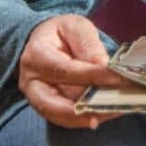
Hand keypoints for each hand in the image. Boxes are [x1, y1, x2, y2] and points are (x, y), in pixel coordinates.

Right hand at [18, 14, 121, 128]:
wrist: (44, 40)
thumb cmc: (61, 33)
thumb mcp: (76, 26)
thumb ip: (88, 44)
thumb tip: (102, 65)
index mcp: (36, 55)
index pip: (64, 70)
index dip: (89, 76)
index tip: (115, 78)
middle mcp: (30, 81)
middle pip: (52, 103)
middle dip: (82, 109)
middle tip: (110, 108)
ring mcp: (36, 98)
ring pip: (58, 115)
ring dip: (86, 117)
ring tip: (112, 111)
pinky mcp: (46, 107)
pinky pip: (64, 118)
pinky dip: (84, 118)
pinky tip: (105, 113)